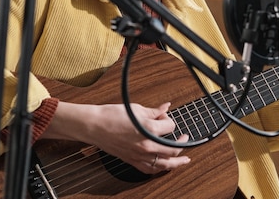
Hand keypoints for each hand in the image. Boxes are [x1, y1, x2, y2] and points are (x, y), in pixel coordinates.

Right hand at [42, 101, 190, 173]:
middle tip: (184, 137)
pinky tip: (164, 166)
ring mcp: (140, 155)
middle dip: (181, 142)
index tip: (165, 116)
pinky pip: (150, 170)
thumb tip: (165, 108)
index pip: (171, 126)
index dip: (169, 119)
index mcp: (149, 129)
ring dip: (177, 162)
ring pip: (164, 164)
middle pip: (173, 148)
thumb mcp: (136, 109)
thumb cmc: (111, 115)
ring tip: (184, 160)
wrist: (94, 126)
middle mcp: (147, 145)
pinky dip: (159, 169)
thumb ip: (154, 111)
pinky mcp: (132, 160)